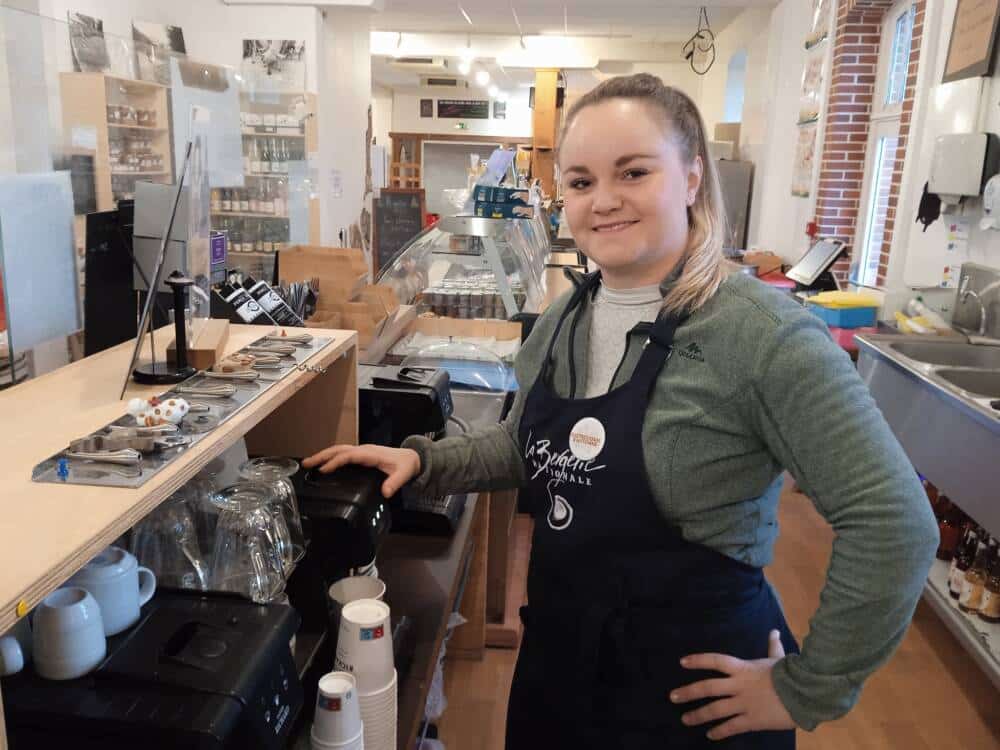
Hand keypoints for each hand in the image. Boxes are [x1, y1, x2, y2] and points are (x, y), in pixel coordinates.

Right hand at [302, 444, 420, 497]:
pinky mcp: (361, 456)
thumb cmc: (406, 465)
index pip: (348, 455)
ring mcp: (361, 452)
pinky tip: (323, 466)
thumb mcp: (403, 474)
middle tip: (306, 464)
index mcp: (370, 454)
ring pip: (338, 450)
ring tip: (308, 464)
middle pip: (338, 450)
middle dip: (321, 456)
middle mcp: (364, 450)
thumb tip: (386, 492)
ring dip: (323, 456)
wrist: (412, 458)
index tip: (323, 470)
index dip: (335, 462)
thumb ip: (395, 483)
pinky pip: (342, 454)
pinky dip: (330, 458)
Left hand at [669, 629, 794, 740]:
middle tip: (672, 697)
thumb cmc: (791, 674)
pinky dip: (720, 732)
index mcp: (742, 668)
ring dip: (698, 715)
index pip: (715, 661)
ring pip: (715, 710)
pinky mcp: (752, 721)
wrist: (806, 694)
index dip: (698, 660)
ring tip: (685, 719)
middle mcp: (738, 686)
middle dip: (688, 692)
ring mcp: (743, 704)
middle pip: (708, 688)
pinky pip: (731, 727)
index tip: (682, 662)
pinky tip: (710, 735)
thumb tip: (774, 631)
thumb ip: (772, 646)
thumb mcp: (778, 658)